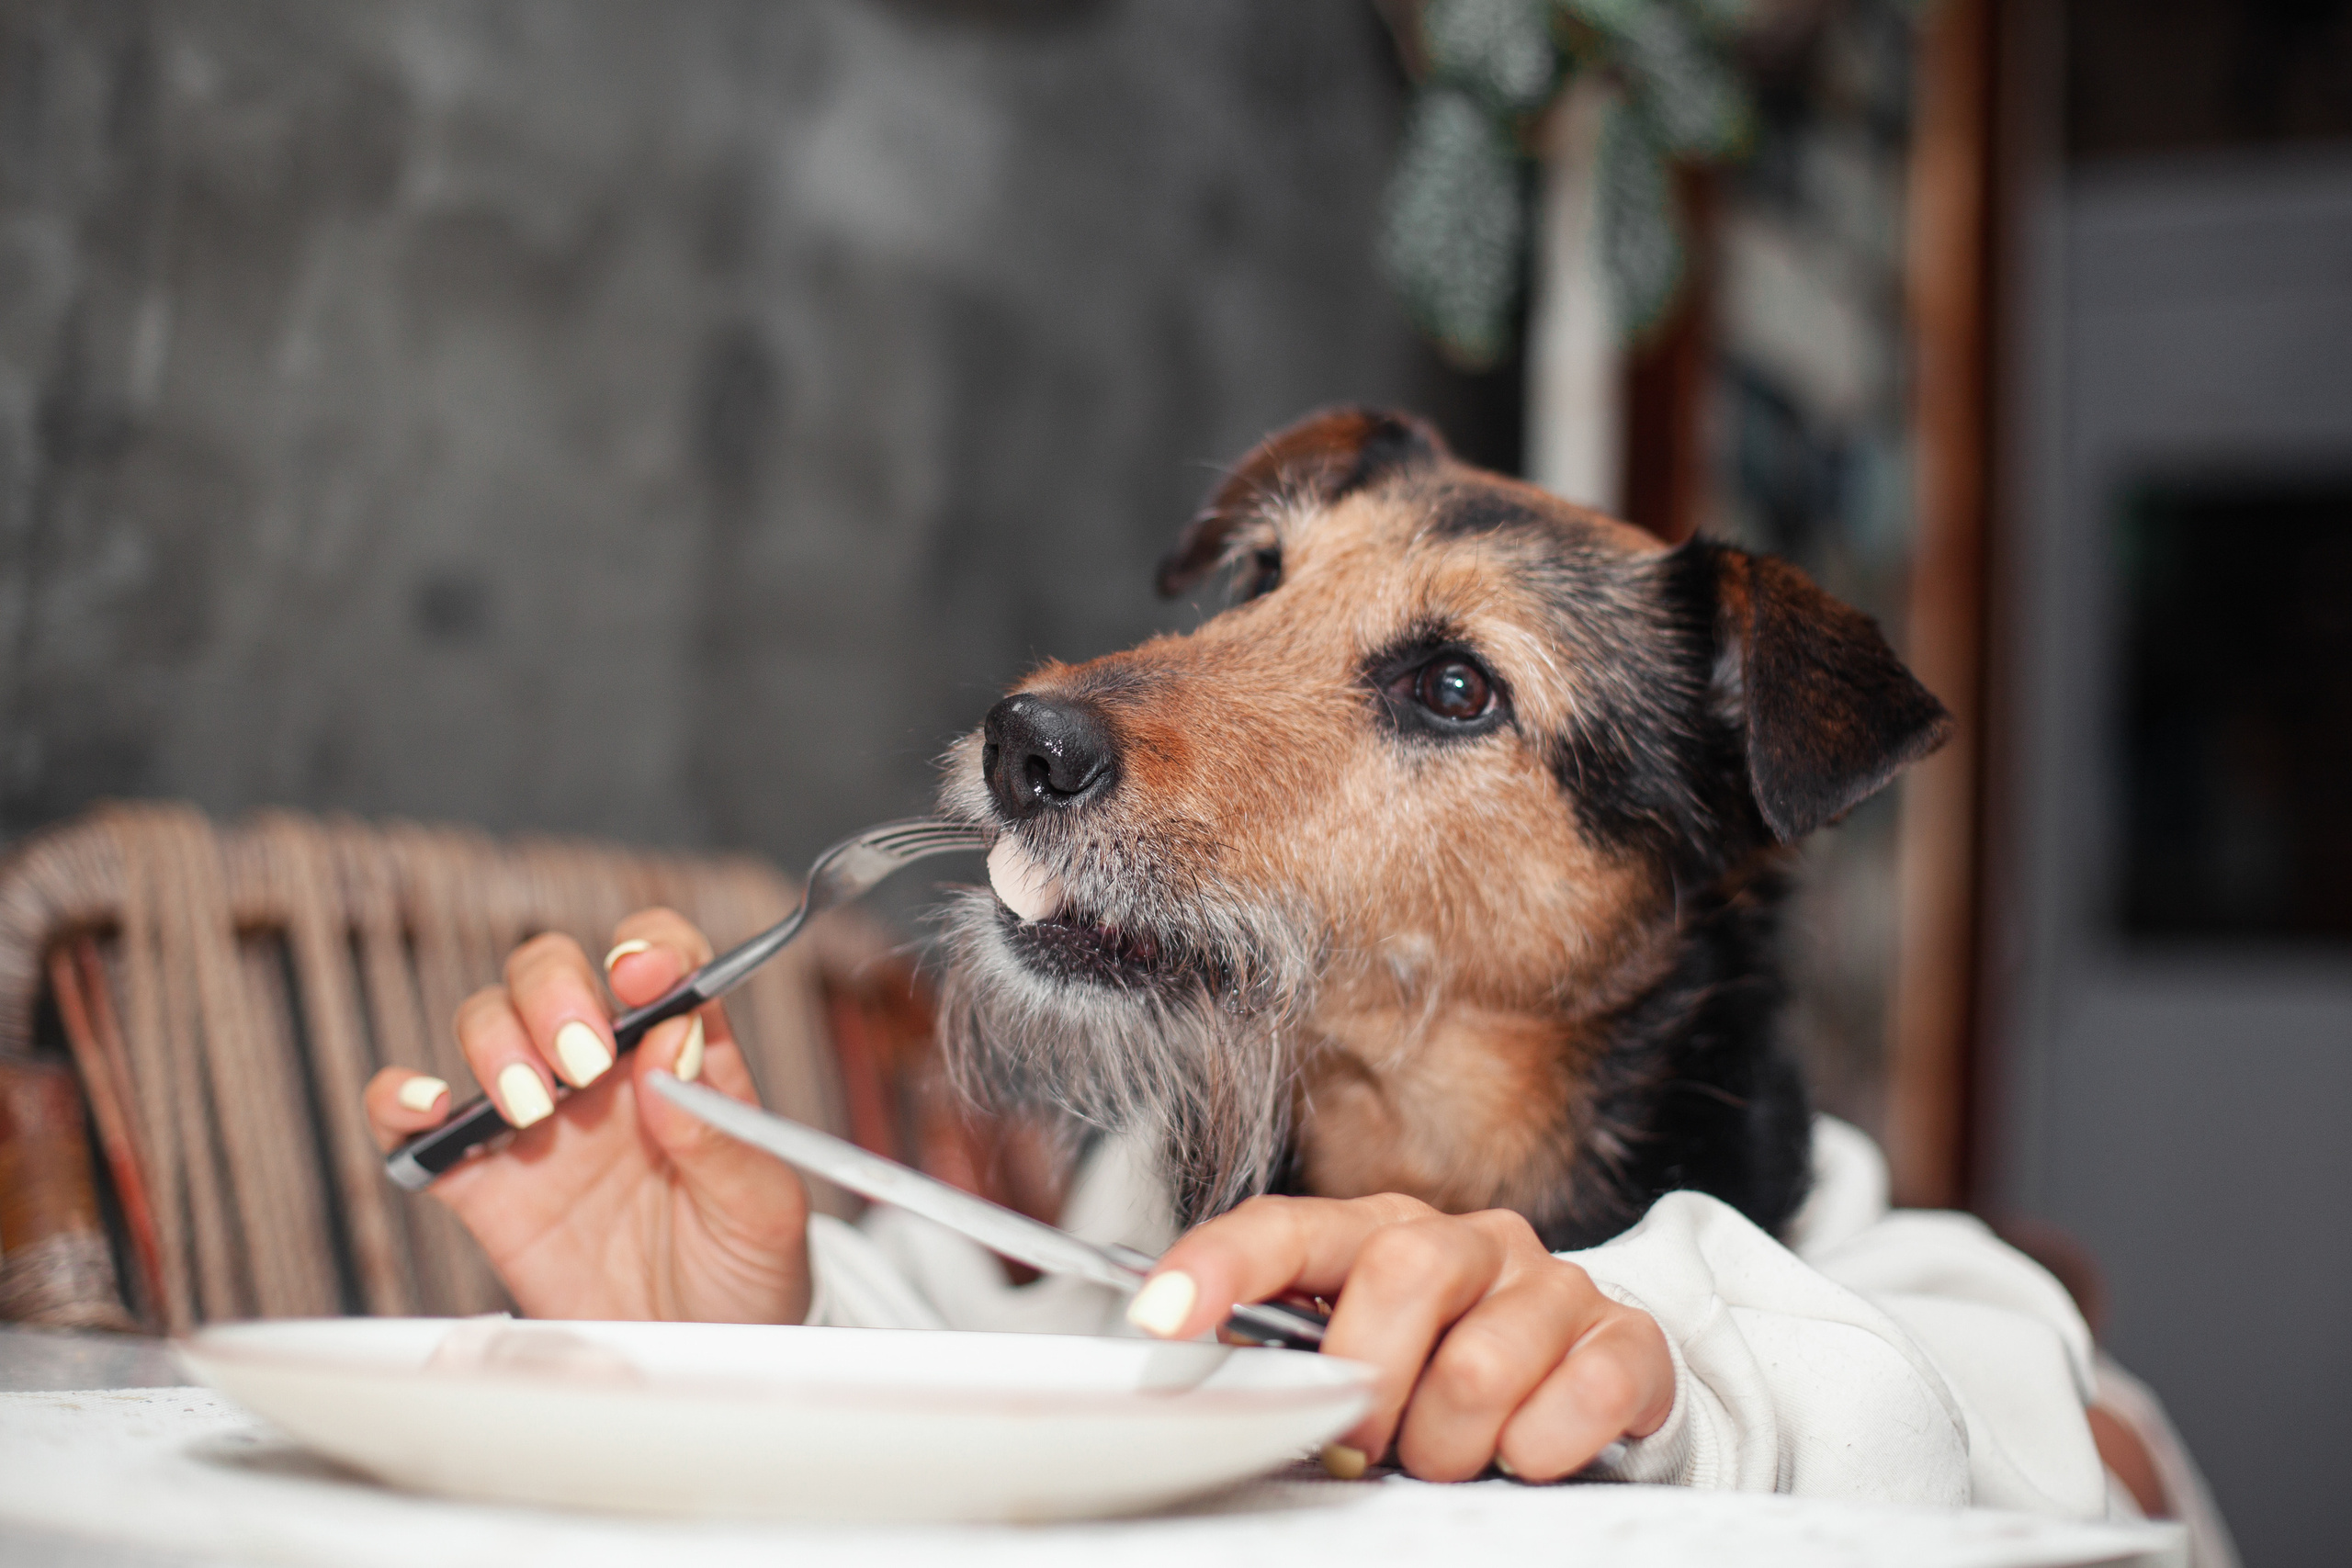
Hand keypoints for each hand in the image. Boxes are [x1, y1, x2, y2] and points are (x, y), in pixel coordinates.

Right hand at [362, 909, 811, 1323]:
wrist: (697, 1358)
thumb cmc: (744, 1270)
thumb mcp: (763, 1208)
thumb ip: (720, 1132)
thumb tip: (672, 1047)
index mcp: (682, 1058)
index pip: (658, 962)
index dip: (647, 949)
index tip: (643, 973)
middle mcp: (604, 1074)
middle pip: (553, 974)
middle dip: (557, 994)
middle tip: (585, 1060)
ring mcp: (537, 1121)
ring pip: (486, 1025)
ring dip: (496, 1044)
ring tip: (532, 1109)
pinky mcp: (481, 1183)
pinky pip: (415, 1123)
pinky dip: (401, 1099)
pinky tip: (430, 1111)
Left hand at [1129, 1195, 1673, 1481]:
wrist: (1589, 1384)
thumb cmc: (1446, 1374)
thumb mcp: (1359, 1359)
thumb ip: (1288, 1358)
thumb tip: (1192, 1371)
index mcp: (1380, 1233)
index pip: (1287, 1227)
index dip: (1221, 1266)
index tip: (1161, 1318)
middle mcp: (1467, 1240)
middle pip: (1399, 1274)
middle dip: (1368, 1385)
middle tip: (1365, 1446)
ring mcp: (1550, 1285)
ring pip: (1482, 1362)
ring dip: (1449, 1444)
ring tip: (1446, 1458)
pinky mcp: (1625, 1340)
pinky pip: (1581, 1397)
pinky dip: (1539, 1450)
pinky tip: (1526, 1452)